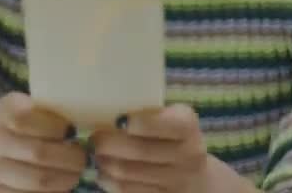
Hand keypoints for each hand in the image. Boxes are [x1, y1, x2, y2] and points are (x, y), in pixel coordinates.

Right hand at [0, 92, 87, 191]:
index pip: (29, 120)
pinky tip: (60, 189)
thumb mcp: (25, 112)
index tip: (73, 132)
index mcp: (3, 113)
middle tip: (84, 161)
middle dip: (69, 158)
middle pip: (38, 153)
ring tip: (76, 176)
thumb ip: (45, 110)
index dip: (56, 128)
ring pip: (37, 180)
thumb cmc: (16, 133)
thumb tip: (78, 118)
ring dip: (64, 179)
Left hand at [89, 104, 210, 192]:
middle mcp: (187, 154)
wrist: (196, 178)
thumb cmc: (172, 139)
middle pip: (140, 149)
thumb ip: (148, 113)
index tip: (118, 119)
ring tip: (94, 154)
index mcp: (188, 127)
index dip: (141, 122)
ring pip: (129, 172)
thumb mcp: (171, 120)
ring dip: (105, 162)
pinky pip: (128, 190)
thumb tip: (106, 106)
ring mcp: (176, 180)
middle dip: (109, 143)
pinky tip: (102, 172)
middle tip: (94, 137)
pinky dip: (109, 181)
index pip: (167, 124)